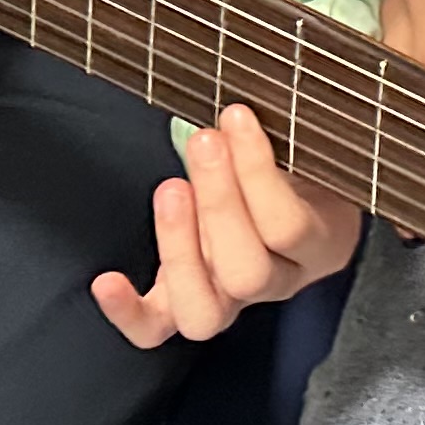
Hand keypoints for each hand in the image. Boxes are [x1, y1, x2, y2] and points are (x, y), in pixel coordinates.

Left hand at [93, 105, 361, 346]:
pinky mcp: (186, 307)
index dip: (257, 172)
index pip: (289, 227)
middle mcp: (275, 282)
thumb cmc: (299, 161)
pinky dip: (128, 312)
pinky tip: (106, 281)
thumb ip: (294, 123)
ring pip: (205, 311)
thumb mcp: (312, 142)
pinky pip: (157, 329)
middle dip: (219, 201)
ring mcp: (229, 300)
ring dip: (179, 247)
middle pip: (246, 272)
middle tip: (204, 141)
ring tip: (172, 188)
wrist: (297, 198)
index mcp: (318, 243)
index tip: (235, 114)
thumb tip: (250, 94)